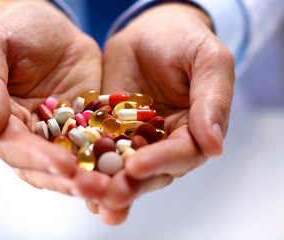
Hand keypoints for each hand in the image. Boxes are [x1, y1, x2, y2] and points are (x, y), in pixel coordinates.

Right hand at [0, 0, 109, 197]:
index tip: (66, 167)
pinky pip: (94, 146)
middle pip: (43, 166)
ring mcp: (56, 133)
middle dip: (68, 180)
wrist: (54, 25)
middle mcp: (26, 133)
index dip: (39, 159)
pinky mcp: (82, 127)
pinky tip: (126, 168)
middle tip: (97, 189)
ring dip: (90, 177)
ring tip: (114, 188)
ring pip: (70, 162)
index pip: (14, 147)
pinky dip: (107, 159)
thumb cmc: (18, 28)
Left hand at [90, 3, 234, 224]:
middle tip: (110, 195)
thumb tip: (215, 147)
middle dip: (131, 184)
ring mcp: (134, 138)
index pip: (182, 154)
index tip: (137, 167)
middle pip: (151, 171)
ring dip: (108, 185)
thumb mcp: (208, 59)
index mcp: (193, 129)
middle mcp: (164, 141)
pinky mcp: (109, 130)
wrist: (149, 30)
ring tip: (92, 199)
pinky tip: (75, 181)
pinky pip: (100, 149)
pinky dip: (90, 164)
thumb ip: (214, 99)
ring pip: (123, 167)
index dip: (161, 162)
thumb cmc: (184, 40)